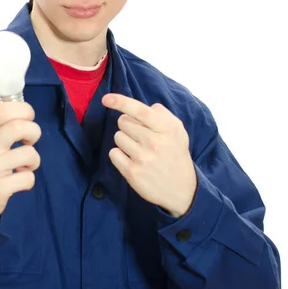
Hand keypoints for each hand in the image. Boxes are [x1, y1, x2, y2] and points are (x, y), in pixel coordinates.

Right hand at [0, 102, 41, 223]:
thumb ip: (0, 126)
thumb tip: (24, 110)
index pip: (3, 110)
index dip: (24, 110)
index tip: (28, 119)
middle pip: (19, 127)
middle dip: (34, 132)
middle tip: (29, 141)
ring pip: (29, 153)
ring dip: (34, 161)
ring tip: (23, 166)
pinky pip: (28, 178)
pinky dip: (29, 180)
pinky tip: (18, 182)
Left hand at [101, 94, 196, 217]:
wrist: (181, 190)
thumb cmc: (175, 154)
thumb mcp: (178, 131)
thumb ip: (163, 115)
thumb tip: (146, 107)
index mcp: (166, 129)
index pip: (139, 110)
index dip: (120, 102)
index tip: (106, 99)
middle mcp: (154, 142)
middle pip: (123, 122)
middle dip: (128, 126)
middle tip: (141, 137)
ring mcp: (142, 158)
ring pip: (117, 137)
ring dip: (124, 141)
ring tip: (138, 150)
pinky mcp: (132, 172)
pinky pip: (113, 153)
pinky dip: (119, 155)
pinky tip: (131, 160)